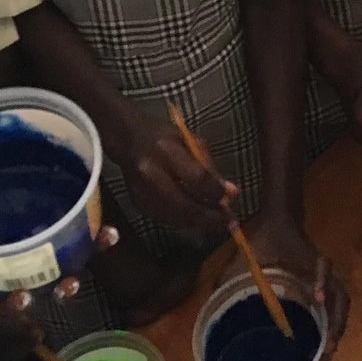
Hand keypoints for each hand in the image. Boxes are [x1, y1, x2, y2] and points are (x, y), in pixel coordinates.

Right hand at [120, 115, 235, 230]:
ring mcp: (141, 192)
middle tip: (229, 221)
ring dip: (200, 222)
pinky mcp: (138, 204)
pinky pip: (166, 220)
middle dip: (210, 216)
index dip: (216, 192)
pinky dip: (184, 222)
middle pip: (185, 205)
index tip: (232, 198)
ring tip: (217, 221)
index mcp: (165, 150)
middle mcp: (150, 173)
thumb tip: (231, 193)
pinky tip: (197, 219)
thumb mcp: (191, 141)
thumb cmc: (164, 137)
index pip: (197, 177)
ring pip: (176, 218)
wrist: (128, 140)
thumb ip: (210, 167)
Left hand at [238, 211, 348, 355]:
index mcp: (307, 259)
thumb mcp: (249, 249)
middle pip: (339, 296)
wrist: (280, 216)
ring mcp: (325, 275)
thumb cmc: (266, 233)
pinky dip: (332, 321)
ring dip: (336, 326)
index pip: (322, 270)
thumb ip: (232, 269)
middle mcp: (322, 269)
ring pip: (340, 302)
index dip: (321, 283)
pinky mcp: (322, 281)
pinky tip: (323, 340)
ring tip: (327, 353)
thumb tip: (215, 292)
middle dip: (335, 323)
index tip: (317, 300)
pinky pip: (335, 302)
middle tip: (325, 351)